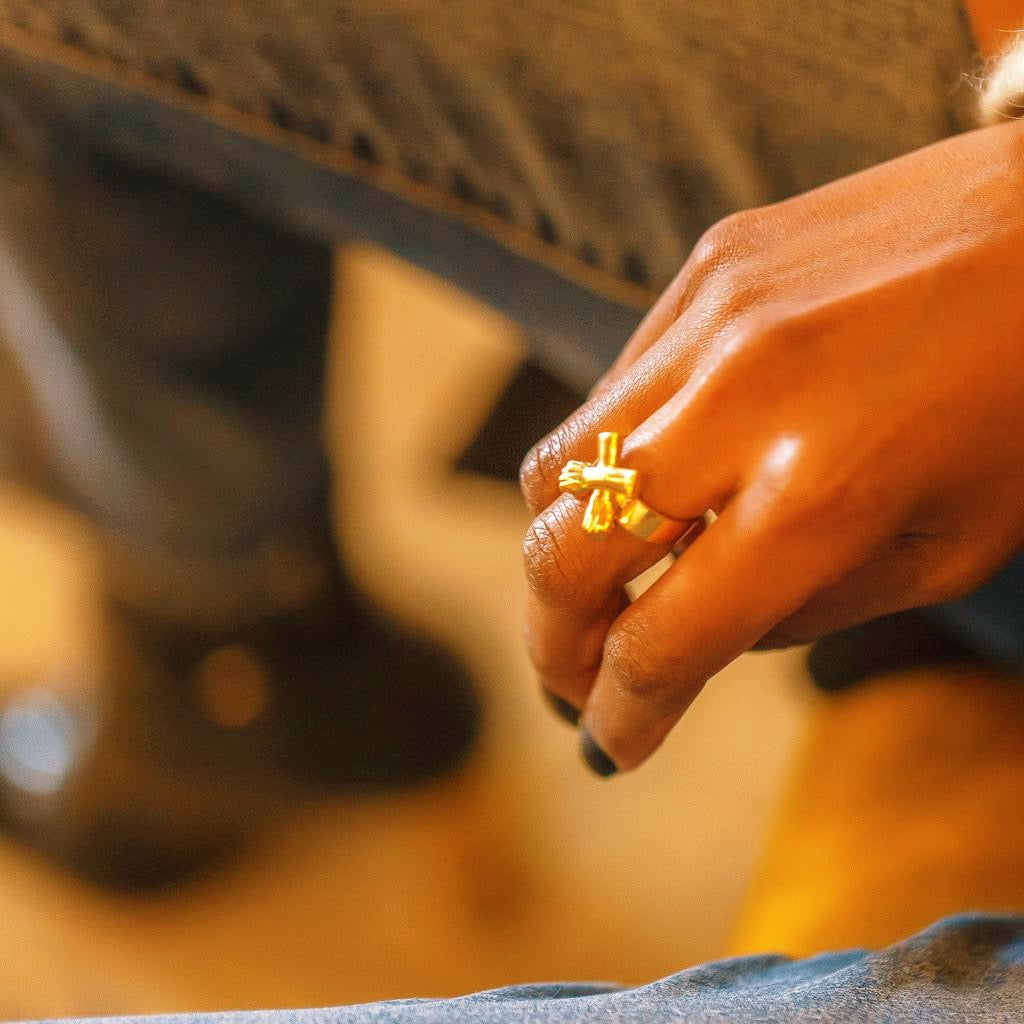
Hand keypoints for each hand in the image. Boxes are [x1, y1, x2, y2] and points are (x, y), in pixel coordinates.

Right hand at [520, 118, 1023, 773]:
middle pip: (562, 551)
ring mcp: (710, 317)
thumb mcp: (947, 551)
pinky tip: (661, 476)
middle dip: (550, 641)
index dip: (622, 714)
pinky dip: (613, 460)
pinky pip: (614, 390)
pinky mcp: (704, 268)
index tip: (609, 744)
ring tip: (602, 582)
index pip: (664, 639)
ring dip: (562, 549)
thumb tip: (690, 635)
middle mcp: (739, 398)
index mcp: (820, 494)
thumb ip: (801, 609)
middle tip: (571, 677)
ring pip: (555, 466)